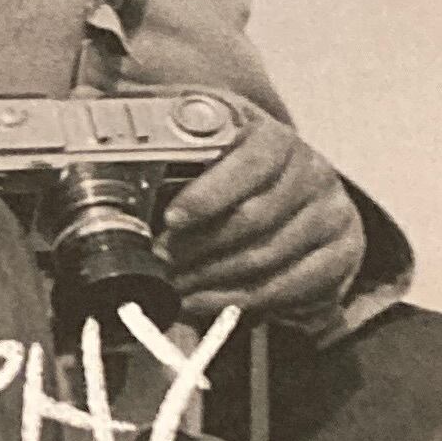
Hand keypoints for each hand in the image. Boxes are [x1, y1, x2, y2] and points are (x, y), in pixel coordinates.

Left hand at [157, 102, 365, 332]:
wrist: (287, 199)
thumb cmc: (229, 177)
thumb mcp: (197, 152)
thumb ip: (158, 147)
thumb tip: (96, 143)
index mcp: (273, 137)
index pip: (251, 160)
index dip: (210, 193)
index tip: (172, 219)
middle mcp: (310, 168)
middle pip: (256, 217)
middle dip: (200, 248)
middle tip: (161, 265)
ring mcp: (331, 209)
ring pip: (271, 255)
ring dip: (216, 280)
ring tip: (178, 288)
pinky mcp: (345, 249)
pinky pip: (297, 285)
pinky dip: (249, 301)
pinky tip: (211, 303)